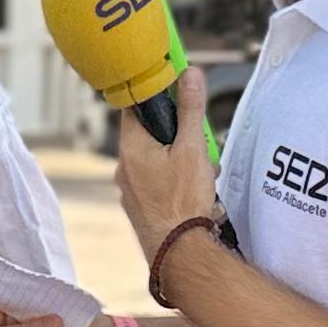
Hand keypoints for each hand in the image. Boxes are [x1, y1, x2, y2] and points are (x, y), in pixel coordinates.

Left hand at [115, 94, 216, 259]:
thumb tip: (189, 75)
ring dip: (182, 160)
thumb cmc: (183, 202)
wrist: (179, 251)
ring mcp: (130, 190)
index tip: (176, 92)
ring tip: (203, 174)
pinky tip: (195, 193)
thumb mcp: (193, 148)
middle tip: (200, 145)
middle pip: (152, 135)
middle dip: (180, 136)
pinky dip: (176, 181)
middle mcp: (124, 167)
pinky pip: (158, 183)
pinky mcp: (141, 207)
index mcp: (131, 147)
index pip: (136, 107)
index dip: (158, 97)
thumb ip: (190, 109)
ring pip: (158, 161)